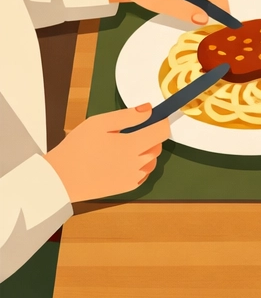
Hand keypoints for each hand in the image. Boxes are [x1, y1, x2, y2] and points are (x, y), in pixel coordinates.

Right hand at [43, 106, 168, 201]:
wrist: (61, 178)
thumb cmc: (77, 148)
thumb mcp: (99, 123)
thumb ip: (128, 116)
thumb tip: (149, 110)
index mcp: (132, 146)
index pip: (161, 132)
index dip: (161, 122)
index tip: (156, 117)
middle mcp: (138, 164)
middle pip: (157, 146)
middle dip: (150, 136)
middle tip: (128, 131)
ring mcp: (134, 177)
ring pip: (152, 160)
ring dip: (145, 151)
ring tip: (120, 146)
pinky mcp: (128, 187)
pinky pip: (143, 173)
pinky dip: (138, 165)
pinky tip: (119, 160)